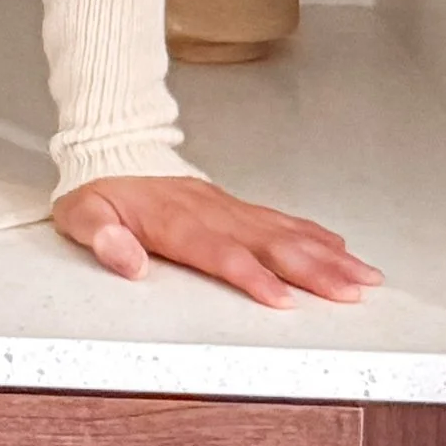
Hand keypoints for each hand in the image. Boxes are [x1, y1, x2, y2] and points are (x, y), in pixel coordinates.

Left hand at [53, 175, 381, 306]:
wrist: (107, 145)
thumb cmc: (97, 189)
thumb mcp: (81, 213)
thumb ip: (101, 237)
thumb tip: (126, 260)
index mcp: (173, 220)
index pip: (218, 251)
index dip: (250, 275)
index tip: (283, 300)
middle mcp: (208, 212)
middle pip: (265, 242)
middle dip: (311, 269)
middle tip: (351, 293)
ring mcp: (225, 206)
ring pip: (282, 231)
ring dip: (325, 255)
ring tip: (364, 277)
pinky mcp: (233, 204)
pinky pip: (277, 218)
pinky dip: (312, 233)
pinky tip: (339, 248)